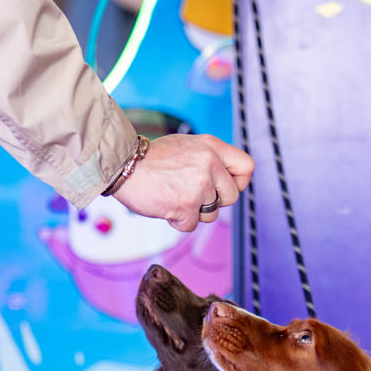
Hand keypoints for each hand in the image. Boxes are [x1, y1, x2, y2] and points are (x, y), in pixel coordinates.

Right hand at [112, 133, 253, 231]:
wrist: (123, 165)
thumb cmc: (151, 159)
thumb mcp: (187, 146)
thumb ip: (209, 159)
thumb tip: (226, 179)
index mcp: (212, 147)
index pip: (247, 167)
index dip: (239, 182)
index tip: (225, 187)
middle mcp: (209, 165)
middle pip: (231, 197)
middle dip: (214, 201)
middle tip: (192, 193)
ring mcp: (198, 186)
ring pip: (211, 214)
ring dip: (194, 212)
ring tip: (175, 196)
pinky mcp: (186, 206)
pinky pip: (192, 225)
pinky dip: (178, 220)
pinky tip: (166, 204)